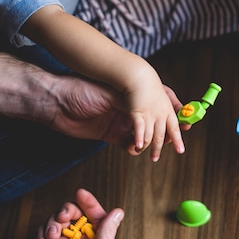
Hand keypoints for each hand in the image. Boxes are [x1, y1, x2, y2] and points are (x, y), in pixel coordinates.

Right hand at [29, 188, 123, 238]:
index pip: (97, 216)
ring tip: (52, 237)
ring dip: (52, 226)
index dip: (90, 203)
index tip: (81, 193)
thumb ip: (107, 231)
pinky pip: (44, 233)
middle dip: (67, 212)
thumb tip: (118, 213)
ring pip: (57, 220)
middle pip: (75, 214)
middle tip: (63, 217)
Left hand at [48, 75, 186, 158]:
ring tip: (156, 147)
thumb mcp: (110, 94)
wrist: (55, 101)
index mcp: (131, 93)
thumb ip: (130, 104)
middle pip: (153, 121)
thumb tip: (148, 111)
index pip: (157, 102)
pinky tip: (135, 149)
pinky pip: (128, 144)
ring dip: (150, 142)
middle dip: (165, 131)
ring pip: (142, 135)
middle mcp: (128, 108)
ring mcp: (120, 121)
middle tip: (176, 140)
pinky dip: (134, 148)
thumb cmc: (81, 89)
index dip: (171, 111)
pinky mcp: (110, 134)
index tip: (183, 120)